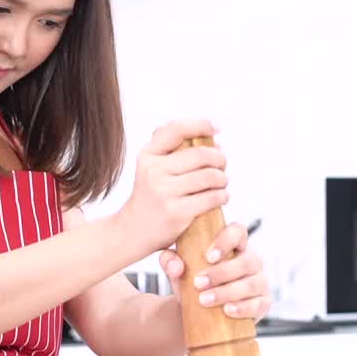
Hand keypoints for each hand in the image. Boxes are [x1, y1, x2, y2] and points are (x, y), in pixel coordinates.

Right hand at [115, 118, 228, 256]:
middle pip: (201, 154)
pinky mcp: (176, 212)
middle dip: (219, 159)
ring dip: (223, 179)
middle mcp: (153, 171)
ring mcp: (164, 192)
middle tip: (222, 166)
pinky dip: (222, 196)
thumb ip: (173, 149)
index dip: (201, 125)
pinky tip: (220, 198)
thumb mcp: (151, 167)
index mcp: (148, 155)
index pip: (177, 129)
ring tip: (222, 183)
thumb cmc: (151, 197)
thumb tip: (214, 140)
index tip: (215, 128)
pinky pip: (211, 198)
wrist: (133, 231)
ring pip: (210, 176)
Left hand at [159, 221, 270, 320]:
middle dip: (221, 273)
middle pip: (246, 261)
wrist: (198, 312)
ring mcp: (259, 282)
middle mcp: (251, 261)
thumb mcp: (178, 270)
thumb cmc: (192, 282)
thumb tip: (176, 266)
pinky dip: (243, 308)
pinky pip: (259, 304)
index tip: (208, 256)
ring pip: (250, 284)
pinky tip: (227, 310)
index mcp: (235, 245)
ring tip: (204, 300)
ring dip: (227, 292)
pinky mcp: (263, 303)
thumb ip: (170, 261)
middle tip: (198, 283)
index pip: (238, 232)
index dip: (226, 241)